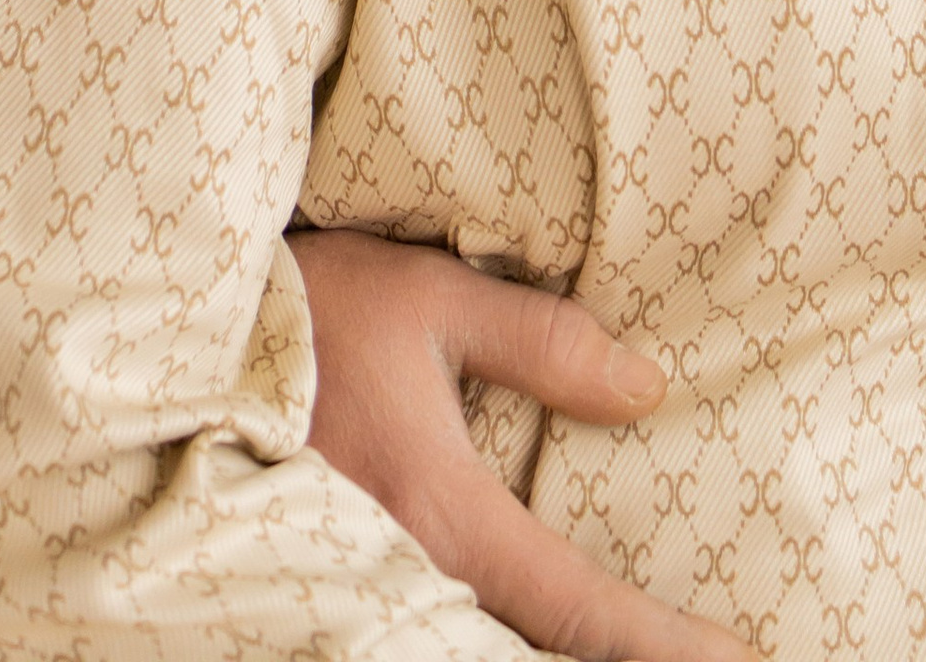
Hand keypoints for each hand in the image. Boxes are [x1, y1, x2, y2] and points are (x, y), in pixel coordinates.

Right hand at [294, 228, 749, 661]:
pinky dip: (490, 641)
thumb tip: (648, 385)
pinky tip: (524, 633)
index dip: (664, 646)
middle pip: (531, 657)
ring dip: (547, 651)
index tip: (740, 661)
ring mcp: (365, 591)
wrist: (185, 345)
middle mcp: (408, 575)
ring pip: (475, 652)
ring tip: (623, 644)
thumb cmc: (312, 312)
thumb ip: (544, 342)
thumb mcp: (431, 299)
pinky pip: (426, 635)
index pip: (578, 608)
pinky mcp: (334, 584)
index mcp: (444, 513)